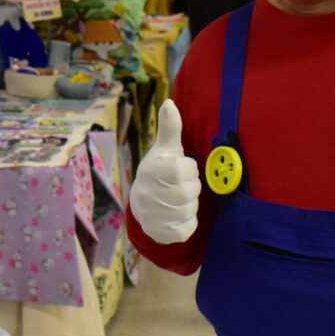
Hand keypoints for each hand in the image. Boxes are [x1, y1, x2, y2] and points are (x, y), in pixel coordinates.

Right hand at [130, 100, 200, 244]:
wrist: (143, 203)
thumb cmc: (161, 171)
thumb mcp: (166, 148)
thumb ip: (170, 127)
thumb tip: (169, 102)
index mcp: (151, 169)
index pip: (185, 169)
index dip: (189, 169)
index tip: (181, 169)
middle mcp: (146, 193)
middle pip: (190, 192)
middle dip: (191, 188)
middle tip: (181, 185)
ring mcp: (151, 215)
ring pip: (190, 211)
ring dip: (191, 205)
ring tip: (180, 199)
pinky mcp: (159, 233)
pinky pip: (186, 230)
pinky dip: (188, 223)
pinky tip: (179, 216)